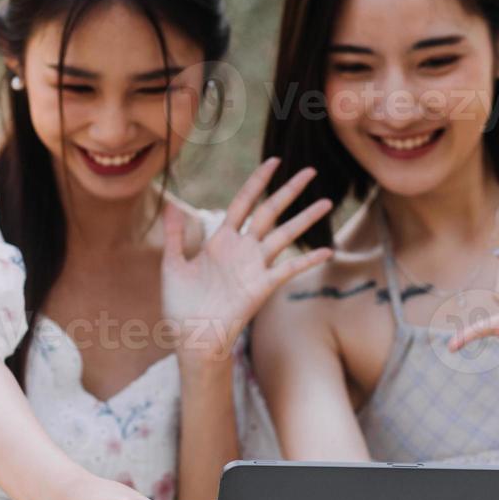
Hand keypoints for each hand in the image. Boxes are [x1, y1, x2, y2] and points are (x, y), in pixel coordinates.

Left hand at [162, 158, 332, 364]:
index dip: (258, 181)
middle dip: (289, 191)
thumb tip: (171, 204)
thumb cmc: (180, 306)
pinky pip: (288, 269)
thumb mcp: (173, 264)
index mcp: (221, 241)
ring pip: (284, 235)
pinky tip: (327, 251)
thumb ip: (175, 235)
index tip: (273, 161)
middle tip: (311, 171)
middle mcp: (242, 250)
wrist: (190, 338)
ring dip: (305, 219)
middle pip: (269, 211)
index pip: (243, 202)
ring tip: (326, 202)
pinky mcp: (261, 287)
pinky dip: (307, 260)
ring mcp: (254, 267)